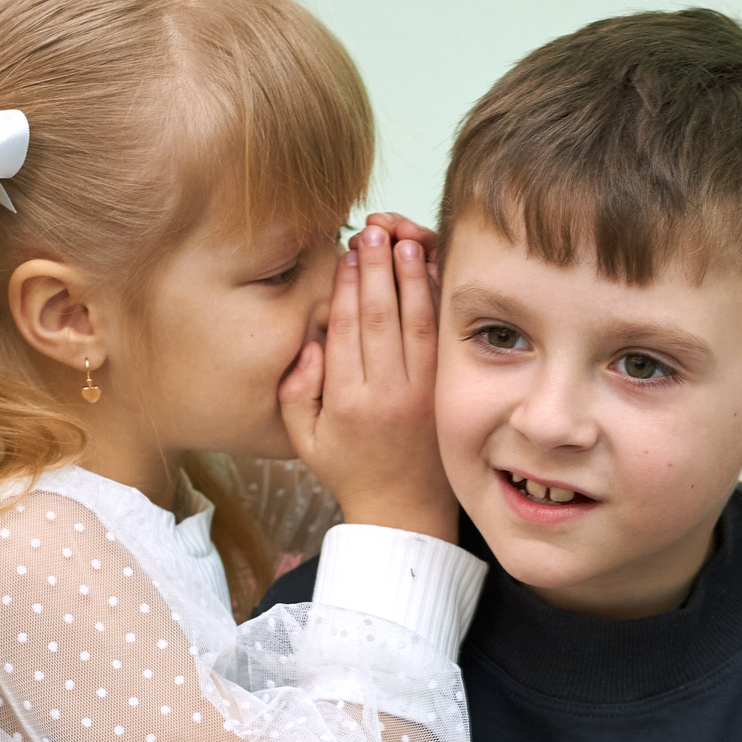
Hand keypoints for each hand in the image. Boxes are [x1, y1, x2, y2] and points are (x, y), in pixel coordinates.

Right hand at [279, 222, 456, 542]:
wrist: (402, 509)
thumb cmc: (349, 469)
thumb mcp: (304, 439)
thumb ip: (296, 391)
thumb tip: (311, 344)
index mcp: (349, 402)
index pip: (348, 330)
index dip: (347, 288)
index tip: (345, 254)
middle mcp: (388, 393)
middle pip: (383, 317)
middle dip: (377, 269)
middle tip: (372, 232)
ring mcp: (422, 390)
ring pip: (417, 321)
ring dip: (411, 276)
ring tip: (404, 239)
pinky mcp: (444, 389)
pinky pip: (440, 337)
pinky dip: (436, 301)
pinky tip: (432, 270)